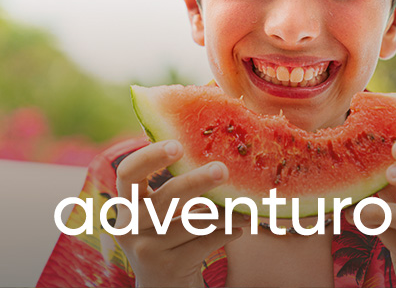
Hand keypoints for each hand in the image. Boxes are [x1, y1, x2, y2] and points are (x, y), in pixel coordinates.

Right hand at [114, 140, 248, 287]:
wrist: (162, 287)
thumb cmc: (167, 238)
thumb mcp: (161, 214)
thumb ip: (174, 190)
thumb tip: (213, 159)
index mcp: (127, 204)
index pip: (128, 173)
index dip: (150, 156)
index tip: (178, 145)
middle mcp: (130, 226)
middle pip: (167, 196)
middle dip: (197, 181)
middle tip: (222, 169)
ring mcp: (146, 249)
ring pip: (195, 221)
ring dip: (225, 213)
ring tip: (244, 209)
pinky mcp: (166, 267)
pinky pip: (205, 242)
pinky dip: (227, 233)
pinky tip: (239, 228)